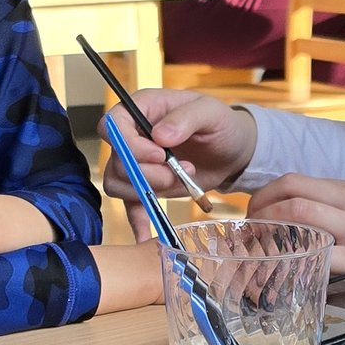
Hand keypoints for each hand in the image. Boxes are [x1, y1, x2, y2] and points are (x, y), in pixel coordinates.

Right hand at [103, 92, 256, 240]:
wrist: (232, 151)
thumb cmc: (221, 124)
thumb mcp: (211, 112)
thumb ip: (185, 119)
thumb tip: (160, 135)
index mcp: (142, 108)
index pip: (111, 125)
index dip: (129, 144)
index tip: (160, 155)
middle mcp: (132, 135)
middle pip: (115, 160)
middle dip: (146, 173)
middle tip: (177, 171)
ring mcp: (136, 163)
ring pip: (117, 184)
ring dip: (147, 191)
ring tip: (179, 182)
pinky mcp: (145, 186)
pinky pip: (130, 205)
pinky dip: (138, 220)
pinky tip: (146, 235)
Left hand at [246, 173, 344, 305]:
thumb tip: (312, 219)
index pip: (298, 181)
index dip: (265, 197)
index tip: (253, 217)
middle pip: (290, 191)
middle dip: (257, 211)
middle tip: (246, 235)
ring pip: (298, 215)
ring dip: (267, 232)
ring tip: (255, 255)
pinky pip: (321, 257)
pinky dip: (293, 265)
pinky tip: (280, 279)